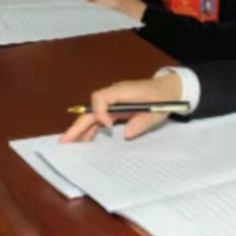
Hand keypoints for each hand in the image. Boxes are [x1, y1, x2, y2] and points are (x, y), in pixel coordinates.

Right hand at [59, 73, 182, 142]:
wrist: (170, 89)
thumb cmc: (164, 98)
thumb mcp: (158, 111)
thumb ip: (142, 122)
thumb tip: (125, 135)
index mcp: (122, 91)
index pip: (100, 97)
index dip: (99, 112)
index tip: (108, 126)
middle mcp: (113, 95)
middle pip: (90, 109)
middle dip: (78, 125)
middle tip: (65, 141)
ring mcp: (113, 102)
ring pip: (92, 115)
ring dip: (82, 129)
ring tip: (72, 146)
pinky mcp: (115, 109)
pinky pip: (99, 118)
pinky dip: (92, 129)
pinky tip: (87, 142)